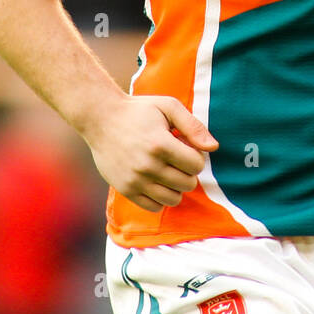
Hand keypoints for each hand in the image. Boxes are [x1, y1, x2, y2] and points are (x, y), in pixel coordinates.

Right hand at [81, 94, 218, 212]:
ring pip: (173, 199)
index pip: (197, 165)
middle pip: (188, 184)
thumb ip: (193, 126)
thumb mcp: (168, 107)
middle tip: (176, 158)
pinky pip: (154, 207)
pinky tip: (156, 181)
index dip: (196, 156)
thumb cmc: (139, 110)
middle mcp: (147, 165)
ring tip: (167, 170)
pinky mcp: (125, 189)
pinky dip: (160, 198)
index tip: (185, 147)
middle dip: (188, 171)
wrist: (100, 118)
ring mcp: (135, 180)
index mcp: (160, 144)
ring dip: (176, 186)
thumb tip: (213, 147)